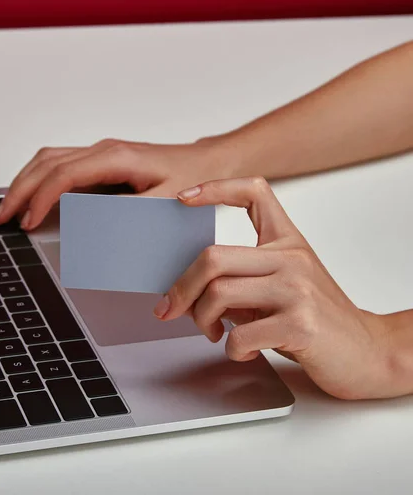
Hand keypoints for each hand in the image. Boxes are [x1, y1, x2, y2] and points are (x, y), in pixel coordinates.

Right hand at [0, 137, 235, 229]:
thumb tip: (93, 229)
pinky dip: (40, 180)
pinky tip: (33, 197)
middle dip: (20, 190)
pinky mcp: (102, 162)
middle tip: (0, 217)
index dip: (40, 198)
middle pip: (47, 163)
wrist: (209, 163)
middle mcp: (103, 151)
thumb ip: (130, 214)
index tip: (28, 222)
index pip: (64, 174)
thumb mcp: (165, 202)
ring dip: (25, 183)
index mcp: (116, 158)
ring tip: (8, 208)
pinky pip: (61, 165)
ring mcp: (101, 154)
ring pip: (49, 160)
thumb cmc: (193, 180)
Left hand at [155, 176, 392, 399]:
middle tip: (171, 308)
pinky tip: (244, 349)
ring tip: (214, 332)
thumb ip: (242, 279)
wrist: (368, 352)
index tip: (183, 199)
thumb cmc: (317, 318)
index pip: (254, 193)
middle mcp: (292, 258)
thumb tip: (189, 288)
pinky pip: (239, 335)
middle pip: (213, 258)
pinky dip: (231, 348)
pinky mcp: (300, 324)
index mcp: (287, 241)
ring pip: (219, 294)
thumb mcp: (281, 286)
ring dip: (202, 320)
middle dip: (181, 288)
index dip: (216, 188)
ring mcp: (297, 289)